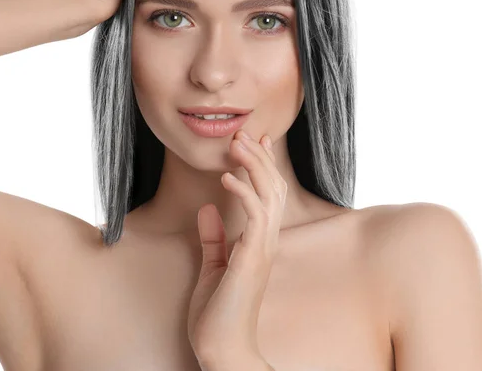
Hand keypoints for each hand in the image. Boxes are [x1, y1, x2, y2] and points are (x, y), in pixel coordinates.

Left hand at [187, 130, 286, 366]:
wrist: (221, 350)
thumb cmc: (218, 314)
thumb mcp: (212, 266)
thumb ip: (213, 237)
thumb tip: (207, 208)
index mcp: (259, 241)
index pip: (268, 194)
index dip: (263, 165)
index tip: (256, 141)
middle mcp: (267, 240)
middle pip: (273, 187)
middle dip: (260, 157)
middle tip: (246, 133)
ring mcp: (263, 248)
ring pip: (269, 194)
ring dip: (254, 166)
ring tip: (239, 143)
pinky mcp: (252, 257)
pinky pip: (255, 216)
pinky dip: (244, 192)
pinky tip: (227, 178)